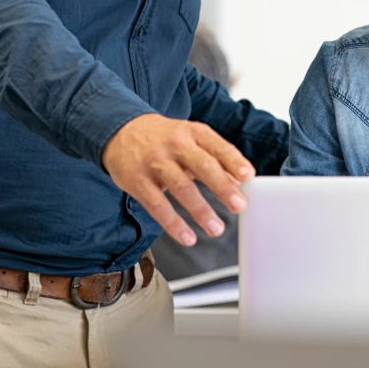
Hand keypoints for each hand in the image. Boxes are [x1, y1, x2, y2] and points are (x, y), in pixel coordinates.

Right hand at [101, 113, 254, 245]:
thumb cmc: (163, 138)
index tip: (248, 176)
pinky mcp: (137, 180)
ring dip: (201, 210)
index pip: (216, 145)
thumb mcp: (190, 140)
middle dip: (222, 187)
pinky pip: (157, 205)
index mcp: (191, 132)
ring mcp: (154, 162)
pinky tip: (188, 237)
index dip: (233, 161)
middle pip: (202, 165)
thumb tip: (239, 183)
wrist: (120, 130)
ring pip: (181, 187)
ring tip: (216, 229)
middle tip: (239, 206)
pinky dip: (174, 224)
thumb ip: (214, 160)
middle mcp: (174, 144)